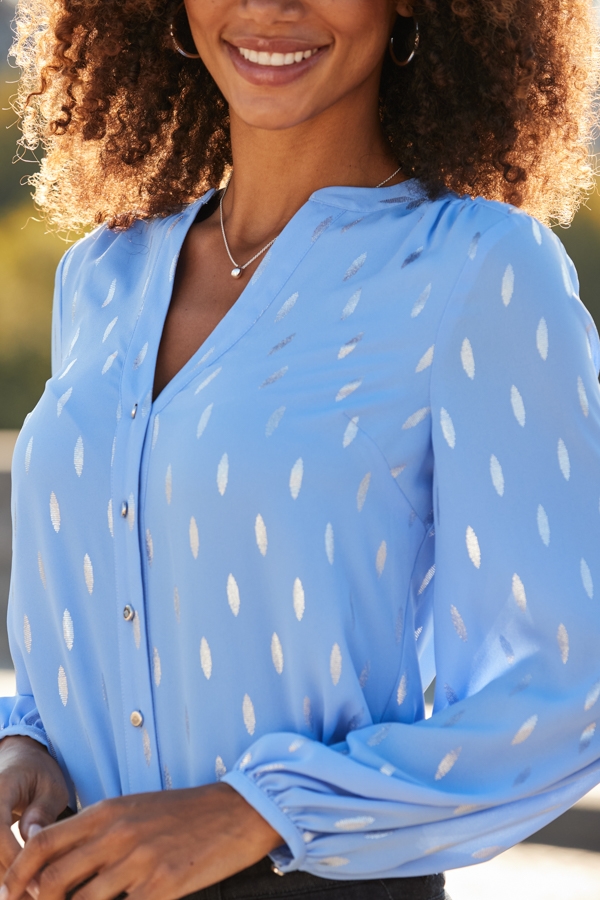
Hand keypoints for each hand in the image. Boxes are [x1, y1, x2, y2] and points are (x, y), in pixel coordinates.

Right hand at [0, 736, 68, 889]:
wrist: (17, 762)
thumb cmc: (38, 774)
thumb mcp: (51, 785)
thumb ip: (42, 809)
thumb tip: (33, 836)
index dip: (15, 861)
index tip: (38, 885)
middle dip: (8, 880)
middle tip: (35, 898)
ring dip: (3, 882)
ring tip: (29, 899)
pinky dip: (2, 878)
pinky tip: (20, 892)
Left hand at [0, 782, 281, 899]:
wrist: (237, 811)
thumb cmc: (183, 813)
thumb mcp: (134, 810)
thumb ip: (97, 832)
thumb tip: (55, 863)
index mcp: (106, 812)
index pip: (41, 844)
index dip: (17, 875)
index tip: (12, 894)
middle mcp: (116, 834)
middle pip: (51, 882)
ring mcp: (139, 861)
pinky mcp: (162, 886)